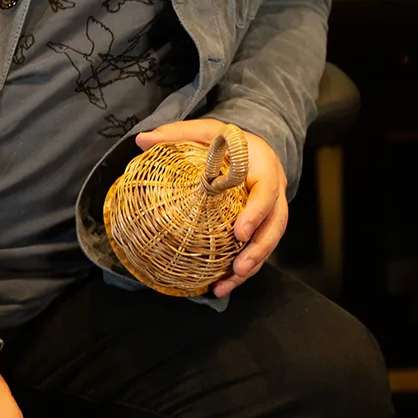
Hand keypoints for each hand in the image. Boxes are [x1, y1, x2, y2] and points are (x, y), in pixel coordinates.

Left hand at [136, 121, 286, 297]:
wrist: (252, 147)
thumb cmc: (227, 141)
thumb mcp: (206, 131)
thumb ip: (178, 134)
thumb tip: (142, 140)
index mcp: (263, 166)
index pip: (267, 190)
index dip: (257, 213)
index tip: (238, 233)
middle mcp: (274, 190)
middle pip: (276, 223)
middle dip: (259, 249)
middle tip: (238, 269)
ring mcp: (271, 210)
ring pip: (270, 241)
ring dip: (252, 265)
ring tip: (227, 285)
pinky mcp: (263, 226)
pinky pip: (258, 249)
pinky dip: (243, 270)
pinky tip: (222, 285)